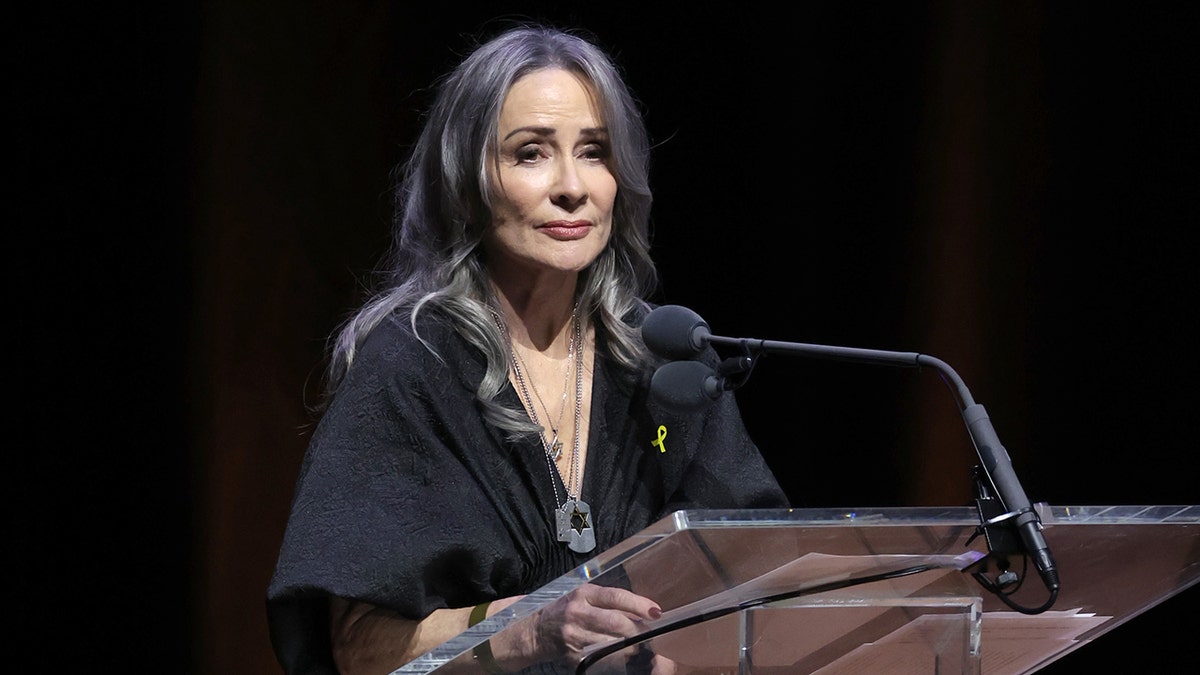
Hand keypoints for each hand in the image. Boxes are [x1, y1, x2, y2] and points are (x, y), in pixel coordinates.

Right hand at [528, 583, 662, 665]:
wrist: (536, 630)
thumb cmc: (566, 608)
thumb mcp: (584, 596)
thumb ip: (608, 601)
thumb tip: (641, 611)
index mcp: (583, 594)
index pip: (615, 597)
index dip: (638, 604)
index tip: (656, 611)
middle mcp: (578, 613)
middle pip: (616, 622)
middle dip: (637, 630)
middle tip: (648, 633)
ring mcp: (575, 635)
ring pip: (611, 643)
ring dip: (629, 646)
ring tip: (636, 644)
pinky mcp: (573, 654)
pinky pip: (601, 657)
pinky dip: (615, 657)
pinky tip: (619, 655)